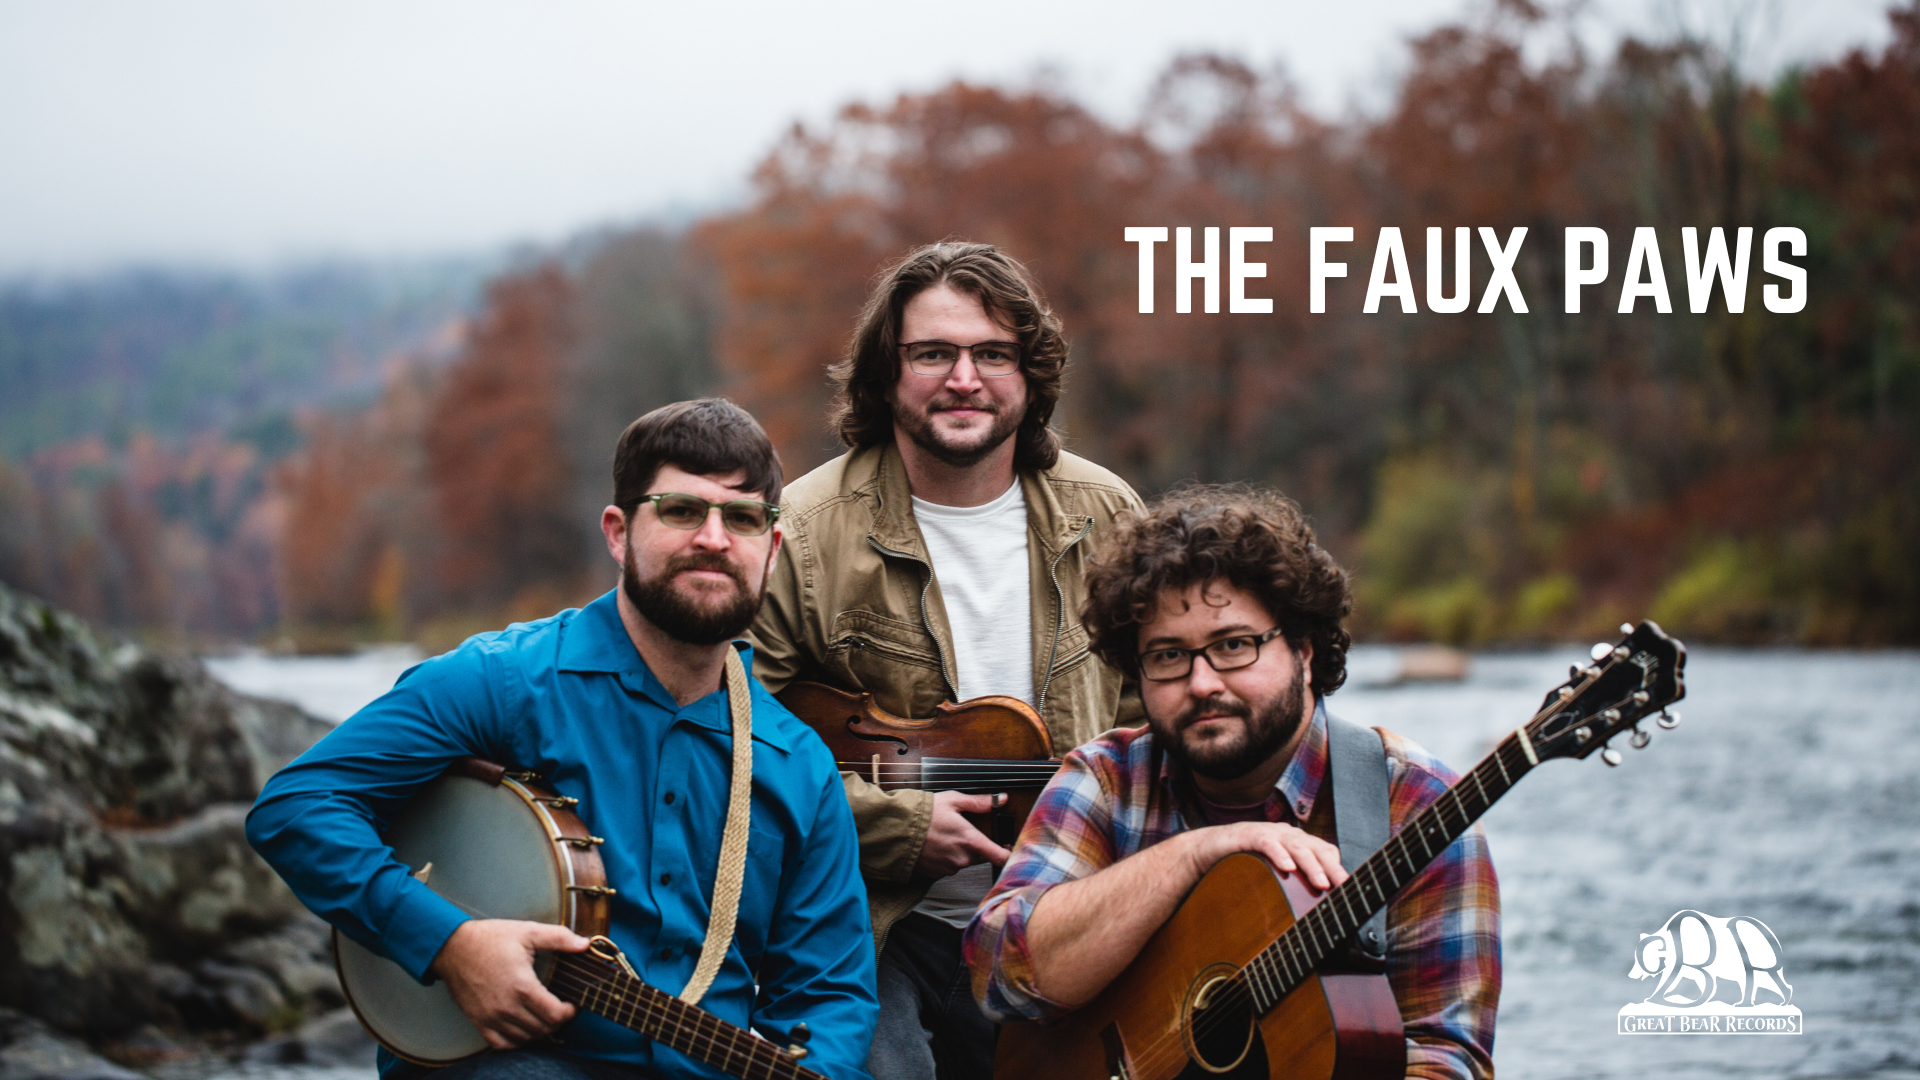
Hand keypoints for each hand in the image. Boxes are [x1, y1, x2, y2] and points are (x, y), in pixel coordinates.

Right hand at [429, 919, 587, 1048]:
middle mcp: (507, 1007)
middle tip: (561, 1008)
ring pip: (525, 1038)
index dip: (571, 1012)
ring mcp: (491, 1017)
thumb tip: (584, 944)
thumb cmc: (490, 939)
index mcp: (523, 987)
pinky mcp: (479, 1021)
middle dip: (558, 1020)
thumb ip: (559, 938)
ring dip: (539, 1030)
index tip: (573, 1003)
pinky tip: (522, 1026)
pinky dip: (517, 1040)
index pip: (556, 1015)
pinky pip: (502, 1044)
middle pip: (543, 1029)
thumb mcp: (528, 931)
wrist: (452, 947)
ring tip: (544, 1015)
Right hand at [914, 791, 1011, 878]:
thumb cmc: (923, 814)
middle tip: (963, 830)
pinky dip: (944, 857)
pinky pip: (947, 866)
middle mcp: (962, 858)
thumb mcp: (952, 800)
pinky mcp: (935, 874)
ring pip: (962, 861)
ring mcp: (948, 868)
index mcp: (971, 840)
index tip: (1007, 848)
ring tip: (944, 835)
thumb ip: (979, 802)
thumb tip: (1000, 799)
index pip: (1000, 856)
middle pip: (980, 856)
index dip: (1007, 853)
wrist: (895, 830)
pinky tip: (935, 845)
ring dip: (958, 851)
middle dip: (976, 845)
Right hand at [1194, 821, 1347, 890]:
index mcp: (1296, 844)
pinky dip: (1278, 854)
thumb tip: (1318, 913)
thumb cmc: (1243, 864)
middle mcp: (1287, 835)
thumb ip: (1294, 884)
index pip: (1325, 852)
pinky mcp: (1248, 835)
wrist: (1206, 850)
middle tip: (1345, 888)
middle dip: (1333, 869)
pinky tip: (1287, 868)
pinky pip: (1266, 842)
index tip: (1351, 891)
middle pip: (1317, 849)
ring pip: (1297, 846)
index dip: (1339, 869)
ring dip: (1312, 866)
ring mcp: (1268, 833)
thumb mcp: (1274, 874)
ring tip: (1322, 884)